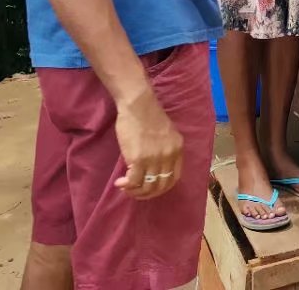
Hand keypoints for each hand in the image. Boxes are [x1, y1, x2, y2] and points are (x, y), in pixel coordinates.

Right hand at [113, 84, 183, 200]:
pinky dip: (126, 186)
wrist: (138, 105)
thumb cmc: (149, 116)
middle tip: (135, 192)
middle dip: (147, 193)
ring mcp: (154, 158)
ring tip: (125, 187)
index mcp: (178, 149)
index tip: (150, 188)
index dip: (161, 187)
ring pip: (147, 186)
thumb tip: (155, 169)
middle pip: (161, 185)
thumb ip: (165, 150)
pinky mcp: (139, 159)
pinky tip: (120, 183)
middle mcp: (169, 155)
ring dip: (135, 191)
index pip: (174, 178)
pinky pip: (134, 181)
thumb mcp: (167, 134)